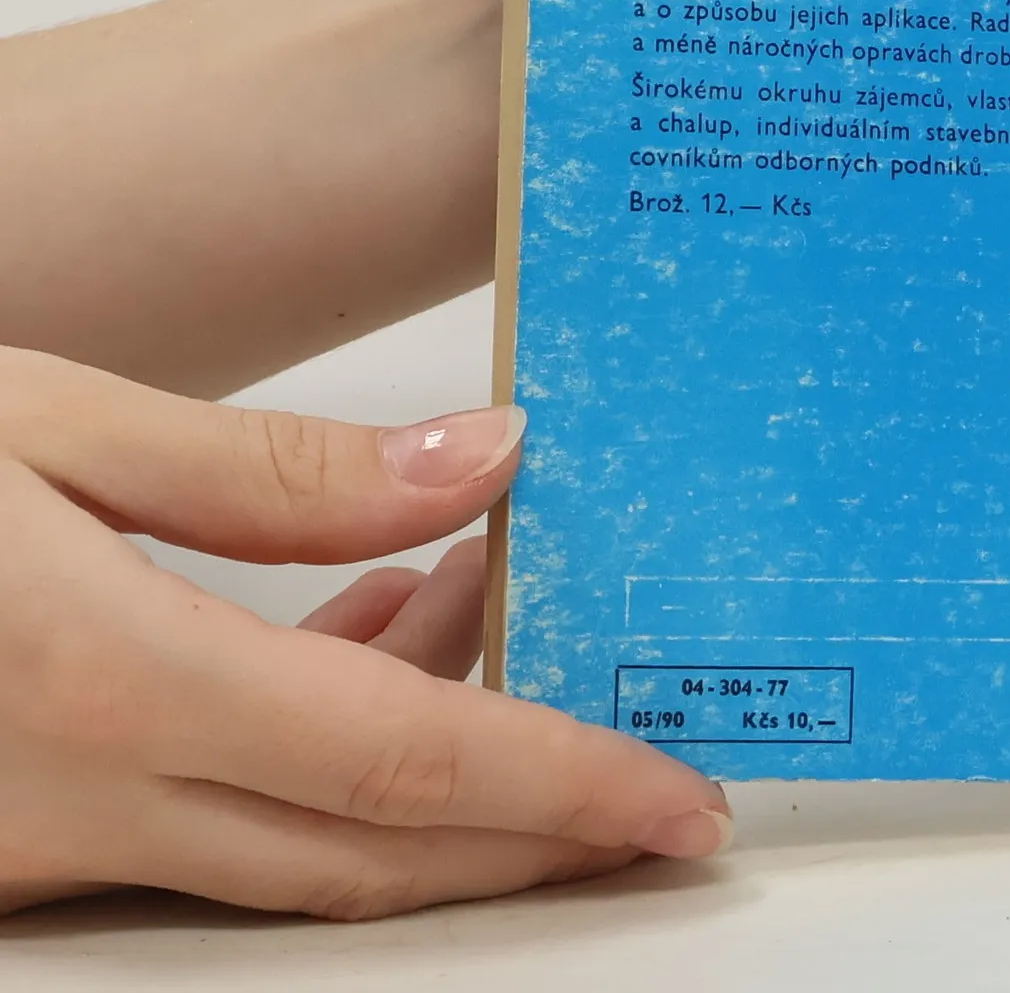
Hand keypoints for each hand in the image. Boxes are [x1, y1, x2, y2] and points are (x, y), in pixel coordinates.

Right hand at [0, 347, 731, 919]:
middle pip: (365, 851)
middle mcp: (65, 798)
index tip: (681, 807)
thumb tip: (489, 462)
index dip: (559, 793)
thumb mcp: (45, 418)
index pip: (400, 769)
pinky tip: (360, 619)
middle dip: (531, 833)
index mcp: (97, 681)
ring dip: (420, 754)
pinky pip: (200, 819)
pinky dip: (310, 742)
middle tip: (653, 792)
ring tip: (489, 597)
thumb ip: (279, 469)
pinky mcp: (4, 827)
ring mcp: (24, 837)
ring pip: (285, 841)